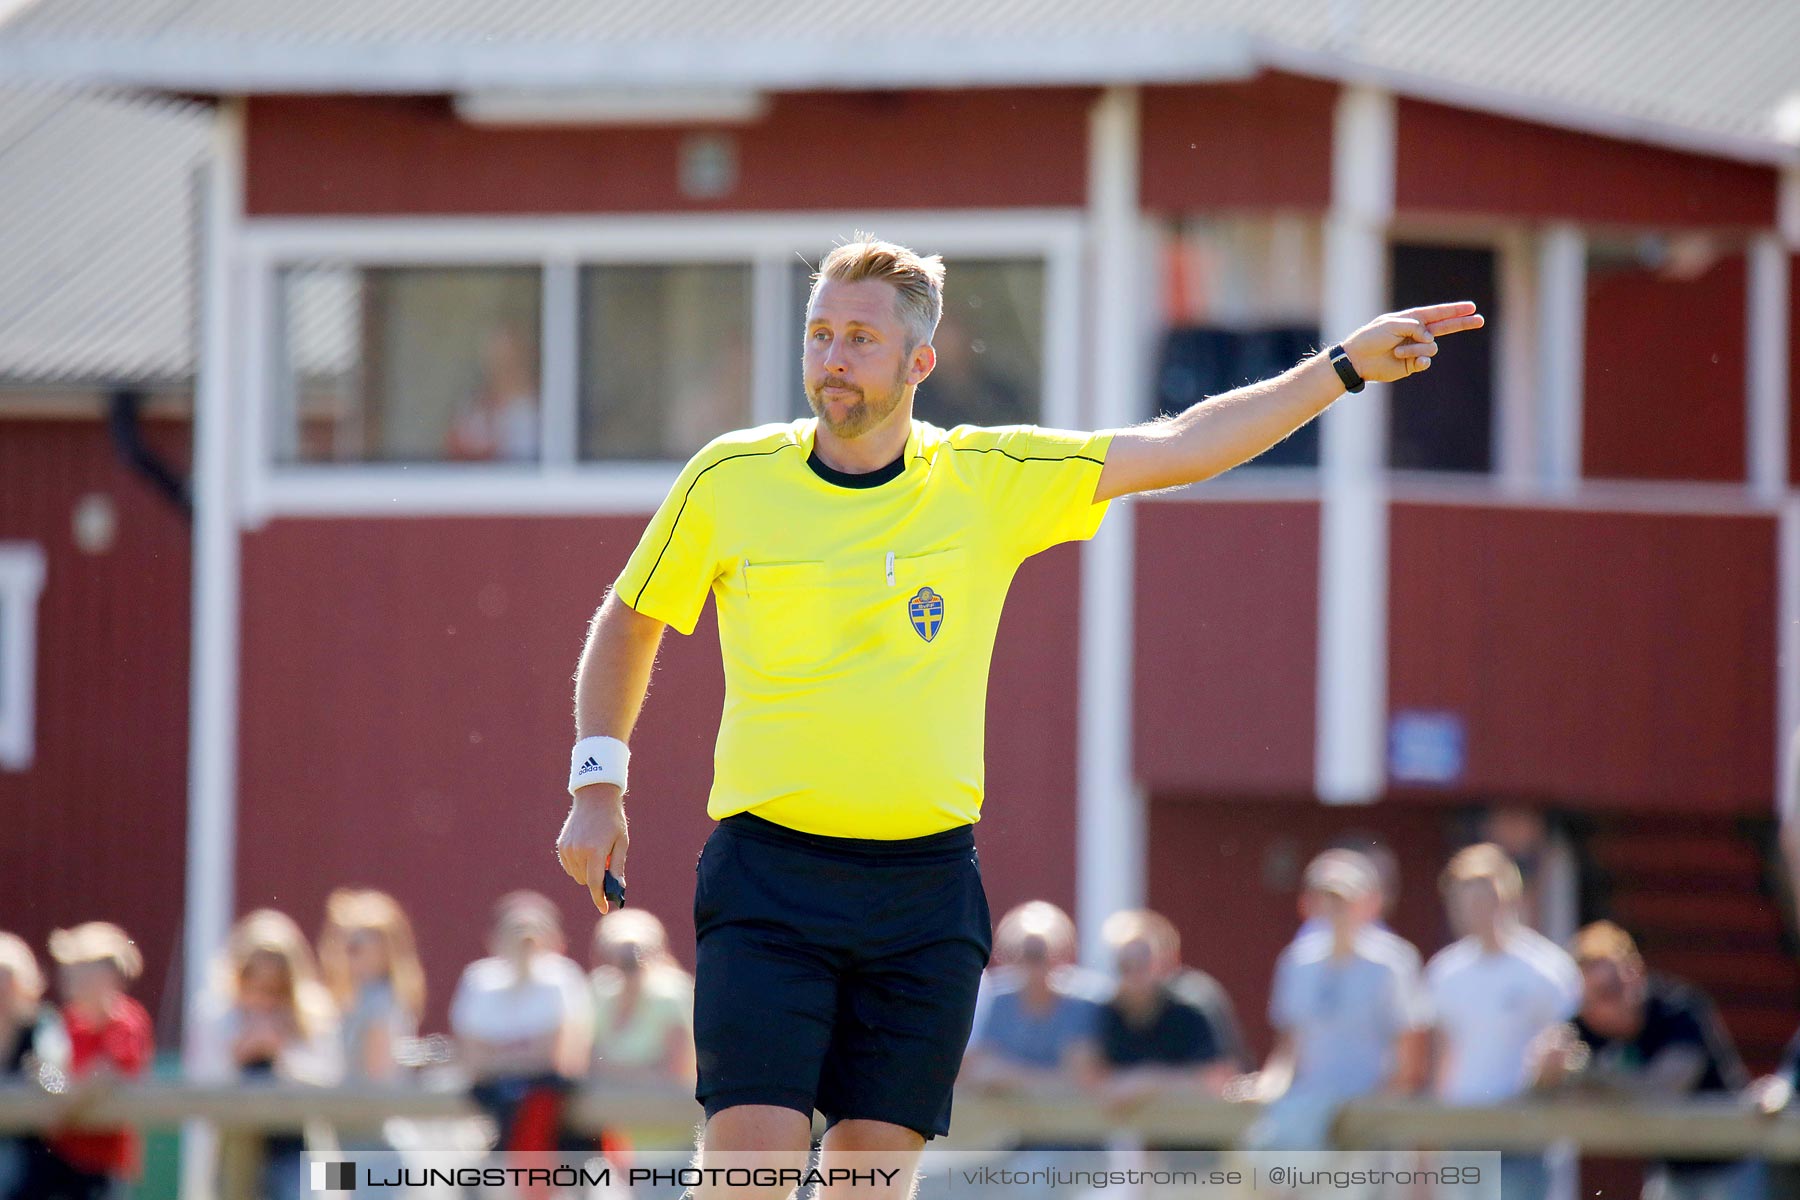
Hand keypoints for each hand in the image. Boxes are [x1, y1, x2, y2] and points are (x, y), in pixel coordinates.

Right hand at [558, 784, 628, 912]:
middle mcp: (578, 851)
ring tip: (597, 853)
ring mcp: (567, 849)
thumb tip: (617, 889)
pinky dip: (578, 866)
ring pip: (577, 875)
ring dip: (587, 873)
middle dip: (597, 880)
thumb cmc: (613, 821)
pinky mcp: (561, 846)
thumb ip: (617, 867)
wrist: (595, 798)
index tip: (604, 909)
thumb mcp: (621, 843)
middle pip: (586, 881)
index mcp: (595, 851)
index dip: (599, 899)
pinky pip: (569, 866)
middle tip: (607, 867)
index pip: (595, 884)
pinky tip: (586, 851)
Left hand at [1341, 302, 1484, 383]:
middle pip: (1445, 327)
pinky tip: (1406, 359)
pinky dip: (1418, 359)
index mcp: (1411, 319)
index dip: (1454, 310)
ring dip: (1415, 348)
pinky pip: (1426, 361)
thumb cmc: (1371, 338)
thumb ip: (1414, 326)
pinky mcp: (1413, 364)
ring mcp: (1416, 349)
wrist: (1358, 360)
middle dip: (1462, 323)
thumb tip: (1429, 338)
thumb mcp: (1392, 324)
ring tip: (1397, 350)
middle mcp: (1416, 333)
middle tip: (1480, 320)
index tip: (1471, 307)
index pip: (1438, 313)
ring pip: (1431, 347)